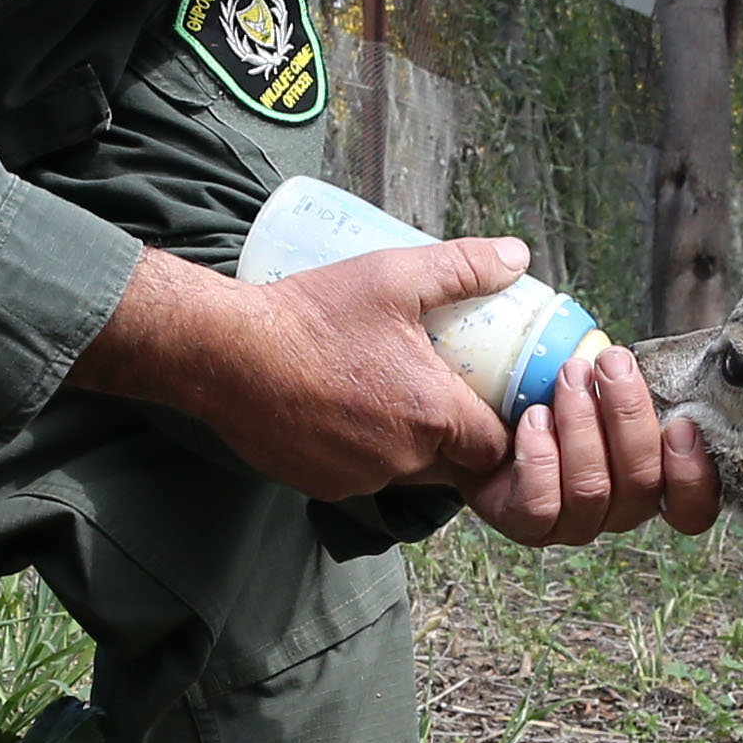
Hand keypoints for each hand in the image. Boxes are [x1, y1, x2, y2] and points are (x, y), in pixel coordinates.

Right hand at [69, 239, 517, 497]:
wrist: (225, 354)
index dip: (496, 427)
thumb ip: (463, 267)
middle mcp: (402, 459)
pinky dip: (360, 454)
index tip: (487, 402)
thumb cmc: (312, 314)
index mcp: (432, 414)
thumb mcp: (394, 276)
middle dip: (453, 438)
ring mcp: (359, 479)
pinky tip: (343, 414)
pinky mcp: (320, 486)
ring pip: (404, 474)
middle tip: (439, 392)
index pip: (493, 448)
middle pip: (452, 466)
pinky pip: (359, 478)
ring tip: (387, 397)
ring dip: (406, 447)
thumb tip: (517, 256)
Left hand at [466, 339, 717, 546]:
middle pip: (642, 484)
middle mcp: (618, 511)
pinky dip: (539, 457)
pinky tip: (533, 418)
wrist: (492, 411)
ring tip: (569, 377)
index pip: (690, 508)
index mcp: (650, 482)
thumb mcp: (606, 381)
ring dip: (582, 425)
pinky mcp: (527, 525)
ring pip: (591, 490)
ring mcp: (573, 524)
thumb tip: (649, 358)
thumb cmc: (559, 392)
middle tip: (611, 364)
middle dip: (628, 416)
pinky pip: (540, 504)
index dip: (693, 476)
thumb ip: (635, 381)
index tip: (681, 424)